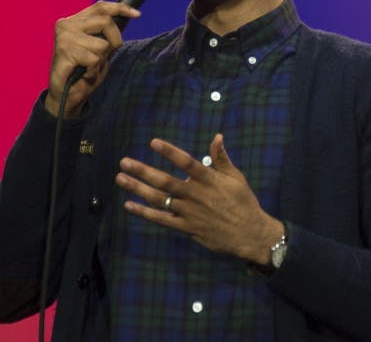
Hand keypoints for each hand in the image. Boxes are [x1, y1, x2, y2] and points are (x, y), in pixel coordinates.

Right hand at [44, 1, 139, 116]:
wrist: (66, 94)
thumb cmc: (84, 70)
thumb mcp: (101, 48)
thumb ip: (107, 33)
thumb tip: (127, 16)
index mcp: (75, 20)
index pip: (101, 7)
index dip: (121, 8)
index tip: (137, 15)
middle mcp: (67, 24)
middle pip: (106, 22)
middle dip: (114, 42)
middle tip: (102, 57)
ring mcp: (64, 37)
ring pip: (102, 44)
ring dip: (100, 60)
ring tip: (88, 67)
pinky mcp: (64, 51)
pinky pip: (94, 59)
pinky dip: (93, 70)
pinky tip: (83, 73)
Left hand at [115, 134, 283, 264]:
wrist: (250, 234)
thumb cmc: (243, 202)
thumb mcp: (236, 177)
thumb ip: (222, 158)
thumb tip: (217, 136)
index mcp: (209, 180)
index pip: (186, 162)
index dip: (169, 152)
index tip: (153, 142)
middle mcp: (196, 195)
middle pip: (165, 181)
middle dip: (143, 171)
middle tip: (124, 162)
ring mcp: (189, 212)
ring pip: (159, 200)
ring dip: (138, 189)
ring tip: (120, 178)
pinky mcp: (186, 227)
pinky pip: (162, 219)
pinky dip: (145, 212)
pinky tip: (129, 205)